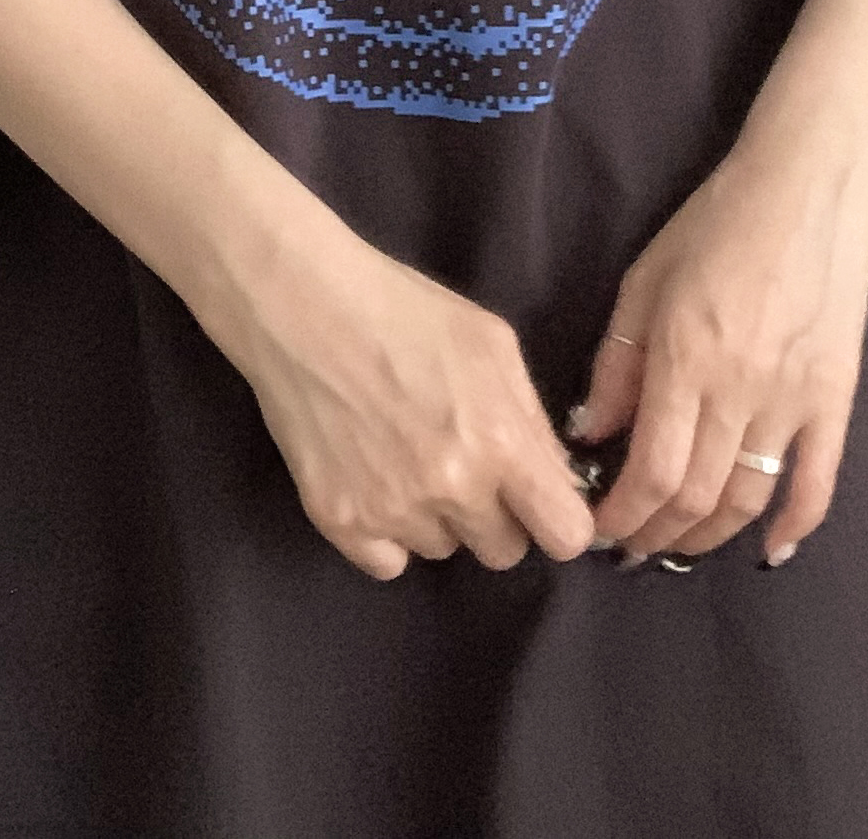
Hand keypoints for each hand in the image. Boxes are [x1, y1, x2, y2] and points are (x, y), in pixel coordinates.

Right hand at [229, 226, 603, 581]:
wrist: (302, 306)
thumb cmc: (405, 310)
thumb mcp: (492, 342)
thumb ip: (532, 417)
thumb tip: (557, 477)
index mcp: (499, 441)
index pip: (564, 534)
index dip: (559, 520)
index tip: (542, 502)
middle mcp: (452, 489)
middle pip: (504, 552)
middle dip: (497, 515)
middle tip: (466, 465)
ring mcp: (392, 512)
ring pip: (444, 550)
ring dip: (439, 518)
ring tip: (408, 456)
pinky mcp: (340, 522)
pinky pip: (389, 563)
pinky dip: (390, 534)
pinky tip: (376, 482)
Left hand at [568, 135, 867, 565]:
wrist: (807, 191)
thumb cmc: (715, 225)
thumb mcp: (644, 281)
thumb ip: (617, 364)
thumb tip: (591, 434)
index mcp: (686, 358)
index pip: (652, 470)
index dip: (623, 515)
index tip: (599, 530)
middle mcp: (740, 390)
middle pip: (696, 495)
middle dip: (657, 534)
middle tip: (630, 547)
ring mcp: (794, 399)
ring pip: (749, 497)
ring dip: (709, 535)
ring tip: (678, 545)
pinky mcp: (836, 398)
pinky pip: (819, 480)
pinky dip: (795, 526)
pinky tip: (771, 552)